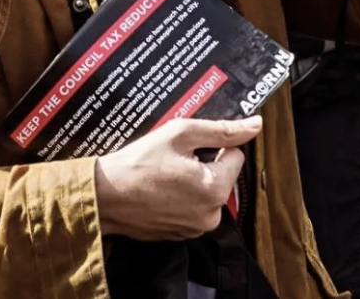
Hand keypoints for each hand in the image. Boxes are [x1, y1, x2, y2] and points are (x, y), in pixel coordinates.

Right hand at [94, 116, 261, 239]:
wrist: (104, 196)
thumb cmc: (139, 162)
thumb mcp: (180, 133)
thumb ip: (222, 129)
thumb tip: (256, 124)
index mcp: (216, 189)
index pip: (235, 154)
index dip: (213, 144)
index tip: (189, 144)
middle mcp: (211, 215)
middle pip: (222, 174)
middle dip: (204, 161)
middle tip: (175, 156)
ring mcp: (196, 228)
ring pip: (208, 190)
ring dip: (193, 178)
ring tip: (165, 172)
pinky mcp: (181, 234)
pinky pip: (193, 206)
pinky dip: (182, 195)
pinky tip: (161, 187)